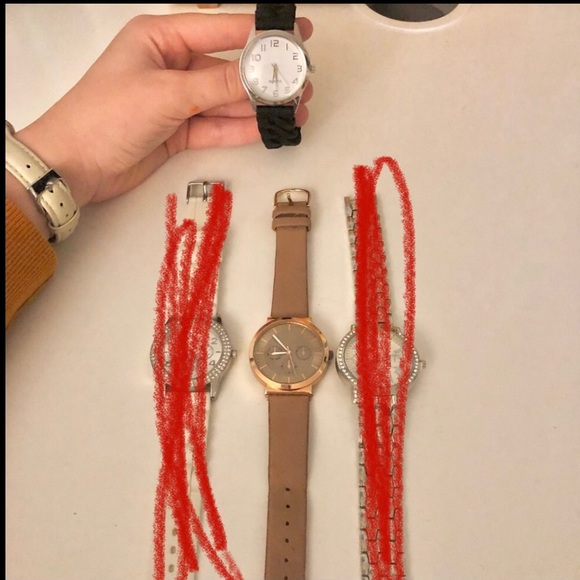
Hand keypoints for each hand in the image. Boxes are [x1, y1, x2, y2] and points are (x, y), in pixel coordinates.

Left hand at [9, 12, 313, 209]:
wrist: (76, 166)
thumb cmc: (106, 115)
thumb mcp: (166, 93)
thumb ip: (217, 86)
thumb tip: (262, 76)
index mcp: (161, 38)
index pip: (221, 30)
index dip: (260, 32)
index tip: (296, 32)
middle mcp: (172, 66)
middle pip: (229, 68)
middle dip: (266, 77)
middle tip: (302, 82)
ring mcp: (177, 101)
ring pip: (226, 100)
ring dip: (259, 106)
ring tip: (295, 110)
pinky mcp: (180, 132)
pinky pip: (217, 126)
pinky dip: (242, 128)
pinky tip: (269, 128)